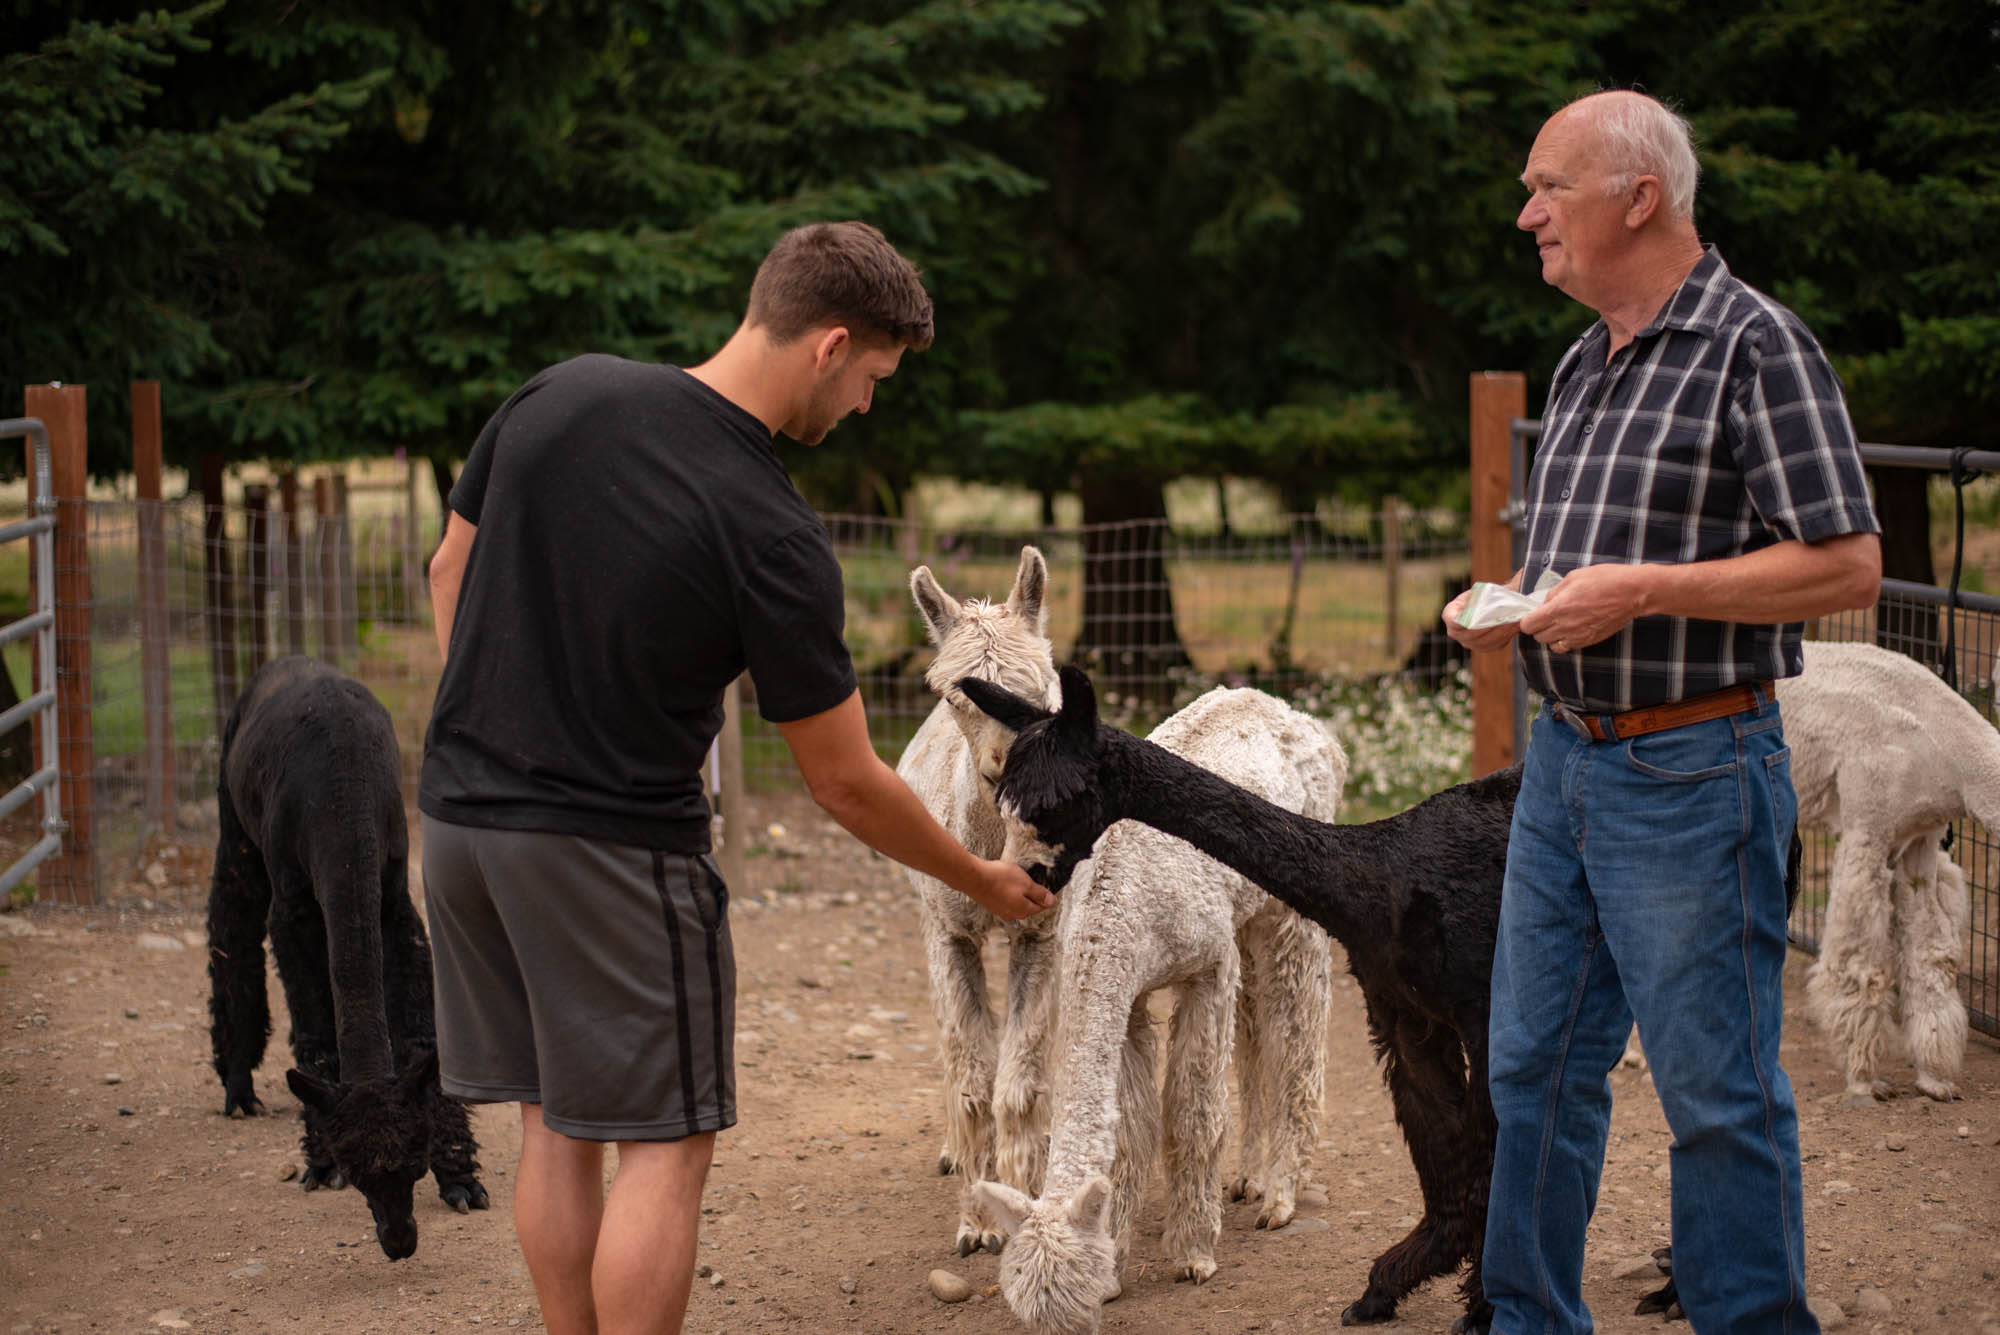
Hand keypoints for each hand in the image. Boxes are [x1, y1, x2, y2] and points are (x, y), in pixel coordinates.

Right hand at [960, 858, 1055, 920]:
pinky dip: (1008, 893)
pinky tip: (1004, 883)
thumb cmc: (1000, 878)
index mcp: (1023, 910)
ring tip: (1016, 880)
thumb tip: (1052, 902)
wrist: (973, 878)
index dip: (1045, 896)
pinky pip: (1005, 900)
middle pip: (1028, 906)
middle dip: (1032, 895)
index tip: (1045, 885)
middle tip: (1031, 880)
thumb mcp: (1025, 883)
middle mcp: (1012, 915)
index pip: (1041, 906)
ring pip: (1016, 903)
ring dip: (1019, 894)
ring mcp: (1000, 911)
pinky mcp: (991, 905)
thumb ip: (1039, 894)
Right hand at [1442, 588, 1521, 653]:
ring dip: (1500, 632)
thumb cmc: (1482, 594)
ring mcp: (1468, 643)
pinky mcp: (1483, 647)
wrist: (1490, 603)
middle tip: (1502, 619)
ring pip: (1485, 641)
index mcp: (1450, 615)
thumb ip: (1479, 598)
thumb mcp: (1478, 592)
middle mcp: (1455, 632)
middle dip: (1488, 627)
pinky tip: (1514, 627)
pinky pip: (1494, 645)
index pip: (1453, 621)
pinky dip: (1506, 636)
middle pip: (1471, 635)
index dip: (1463, 622)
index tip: (1477, 616)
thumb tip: (1486, 606)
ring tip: (1512, 622)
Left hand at [1518, 564, 1649, 651]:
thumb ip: (1554, 592)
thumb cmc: (1605, 580)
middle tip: (1547, 616)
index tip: (1533, 614)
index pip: (1528, 625)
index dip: (1528, 619)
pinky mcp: (1590, 641)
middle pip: (1538, 637)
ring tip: (1559, 623)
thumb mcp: (1573, 577)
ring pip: (1552, 645)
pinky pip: (1568, 647)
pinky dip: (1565, 641)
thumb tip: (1545, 603)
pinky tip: (1572, 628)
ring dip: (1551, 636)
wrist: (1633, 593)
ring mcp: (1578, 636)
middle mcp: (1566, 626)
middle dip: (1539, 627)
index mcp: (1558, 609)